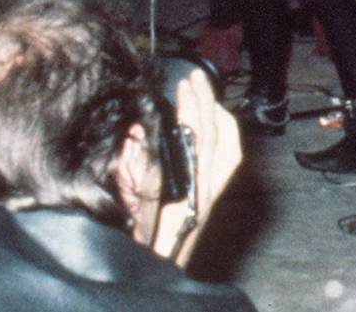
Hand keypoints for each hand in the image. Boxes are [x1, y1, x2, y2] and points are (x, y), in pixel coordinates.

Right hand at [151, 69, 240, 264]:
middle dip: (206, 102)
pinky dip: (223, 133)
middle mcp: (204, 194)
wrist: (159, 277)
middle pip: (214, 137)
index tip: (184, 87)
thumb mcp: (127, 208)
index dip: (192, 109)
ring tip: (204, 91)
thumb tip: (138, 133)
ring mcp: (212, 197)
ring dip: (216, 114)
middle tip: (196, 78)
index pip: (196, 140)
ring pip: (226, 145)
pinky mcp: (214, 199)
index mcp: (184, 195)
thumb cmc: (142, 246)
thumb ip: (132, 171)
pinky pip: (228, 158)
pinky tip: (215, 120)